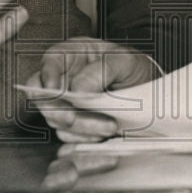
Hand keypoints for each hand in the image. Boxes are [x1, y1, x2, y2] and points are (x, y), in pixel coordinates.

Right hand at [23, 38, 156, 141]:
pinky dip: (83, 137)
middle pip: (44, 95)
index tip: (54, 91)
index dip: (47, 75)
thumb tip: (78, 89)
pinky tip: (103, 133)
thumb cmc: (132, 69)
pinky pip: (67, 134)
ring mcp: (66, 102)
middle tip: (72, 118)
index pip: (50, 61)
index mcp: (72, 55)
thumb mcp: (124, 61)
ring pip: (55, 118)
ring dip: (79, 126)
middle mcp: (64, 78)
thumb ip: (101, 70)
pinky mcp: (73, 122)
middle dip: (57, 110)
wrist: (147, 94)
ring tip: (109, 126)